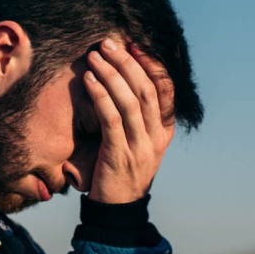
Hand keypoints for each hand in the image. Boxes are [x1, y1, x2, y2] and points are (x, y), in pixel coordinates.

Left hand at [82, 38, 175, 203]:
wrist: (117, 209)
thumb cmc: (121, 170)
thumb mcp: (138, 142)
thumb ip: (138, 117)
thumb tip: (125, 78)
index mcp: (164, 131)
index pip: (165, 90)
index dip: (150, 64)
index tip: (133, 44)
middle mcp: (156, 137)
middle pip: (147, 90)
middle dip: (127, 62)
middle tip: (108, 43)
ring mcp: (140, 147)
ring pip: (131, 102)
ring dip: (111, 75)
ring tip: (94, 57)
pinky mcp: (119, 155)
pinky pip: (112, 119)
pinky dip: (100, 96)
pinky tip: (89, 81)